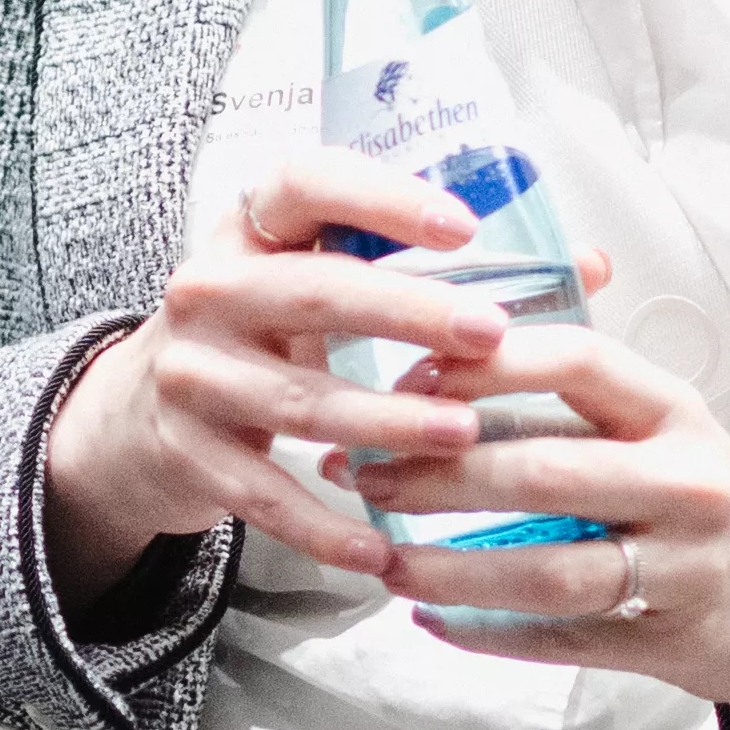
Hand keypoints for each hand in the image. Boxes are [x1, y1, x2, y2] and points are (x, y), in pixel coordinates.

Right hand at [40, 145, 523, 589]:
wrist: (142, 417)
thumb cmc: (271, 336)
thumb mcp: (330, 284)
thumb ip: (443, 271)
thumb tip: (587, 267)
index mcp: (252, 229)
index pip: (304, 184)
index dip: (380, 197)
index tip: (462, 225)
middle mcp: (210, 289)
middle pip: (313, 292)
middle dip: (407, 313)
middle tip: (492, 333)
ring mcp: (191, 372)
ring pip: (297, 399)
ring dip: (384, 420)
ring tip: (462, 437)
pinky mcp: (187, 449)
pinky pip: (263, 493)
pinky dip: (323, 524)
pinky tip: (379, 546)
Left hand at [343, 321, 729, 714]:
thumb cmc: (698, 486)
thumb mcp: (658, 418)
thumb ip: (570, 379)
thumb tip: (451, 326)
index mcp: (671, 410)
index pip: (580, 361)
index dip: (489, 364)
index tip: (410, 375)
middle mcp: (683, 482)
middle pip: (544, 471)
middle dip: (438, 472)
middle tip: (362, 473)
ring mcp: (679, 567)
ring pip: (549, 570)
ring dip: (451, 567)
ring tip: (384, 561)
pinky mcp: (668, 640)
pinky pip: (562, 639)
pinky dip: (488, 632)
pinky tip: (430, 620)